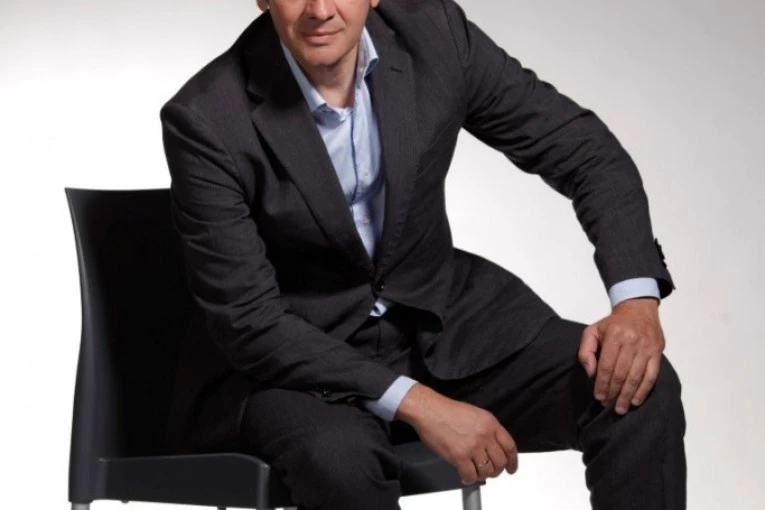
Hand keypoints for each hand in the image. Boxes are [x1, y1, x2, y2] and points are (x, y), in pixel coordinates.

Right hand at [395, 384, 516, 484]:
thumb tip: (492, 447)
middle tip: (489, 471)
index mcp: (490, 423)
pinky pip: (471, 475)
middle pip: (500, 461)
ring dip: (482, 475)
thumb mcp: (475, 414)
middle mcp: (484, 435)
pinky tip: (464, 476)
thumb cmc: (446, 410)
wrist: (429, 410)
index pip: (510, 447)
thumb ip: (487, 430)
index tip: (511, 467)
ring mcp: (473, 446)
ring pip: (487, 471)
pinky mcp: (459, 456)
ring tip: (475, 473)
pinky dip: (469, 479)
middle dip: (496, 470)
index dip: (513, 461)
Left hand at [578, 297, 664, 414]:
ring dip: (628, 395)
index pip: (607, 366)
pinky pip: (652, 376)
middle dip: (614, 393)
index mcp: (614, 336)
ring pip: (637, 377)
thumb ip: (586, 351)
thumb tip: (591, 373)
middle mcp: (632, 341)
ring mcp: (647, 347)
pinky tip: (635, 400)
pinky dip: (644, 390)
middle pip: (621, 374)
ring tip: (620, 408)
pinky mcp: (657, 352)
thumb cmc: (613, 323)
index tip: (598, 397)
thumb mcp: (592, 331)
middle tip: (607, 405)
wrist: (638, 309)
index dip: (602, 384)